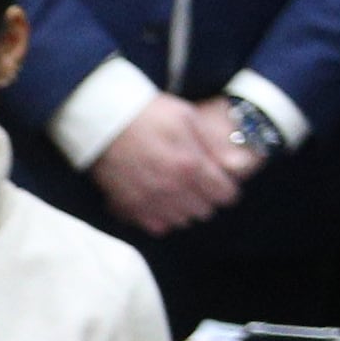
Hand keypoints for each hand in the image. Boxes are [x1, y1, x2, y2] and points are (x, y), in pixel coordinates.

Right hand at [91, 93, 253, 235]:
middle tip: (197, 182)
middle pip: (204, 210)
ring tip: (177, 190)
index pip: (225, 195)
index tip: (219, 178)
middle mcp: (171, 189)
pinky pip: (157, 226)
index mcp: (190, 166)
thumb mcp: (187, 117)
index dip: (226, 186)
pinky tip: (158, 200)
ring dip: (184, 208)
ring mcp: (148, 201)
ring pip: (182, 221)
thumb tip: (238, 166)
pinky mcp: (128, 207)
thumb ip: (214, 144)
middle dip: (206, 197)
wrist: (102, 120)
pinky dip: (162, 217)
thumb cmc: (147, 113)